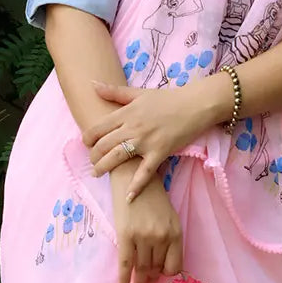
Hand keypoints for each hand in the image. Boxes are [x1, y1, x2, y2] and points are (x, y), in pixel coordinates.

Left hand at [85, 76, 230, 201]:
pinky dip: (136, 186)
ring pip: (117, 158)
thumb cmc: (167, 99)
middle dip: (93, 156)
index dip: (87, 139)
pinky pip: (145, 172)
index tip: (87, 145)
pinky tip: (128, 197)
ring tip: (97, 174)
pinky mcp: (160, 152)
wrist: (194, 105)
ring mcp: (145, 141)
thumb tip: (92, 85)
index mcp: (126, 113)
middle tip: (93, 162)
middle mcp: (132, 128)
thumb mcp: (138, 93)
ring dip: (104, 168)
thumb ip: (114, 92)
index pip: (98, 128)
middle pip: (104, 145)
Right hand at [110, 163, 182, 282]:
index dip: (166, 274)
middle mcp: (161, 237)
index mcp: (175, 233)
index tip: (160, 277)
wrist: (132, 176)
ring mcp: (143, 237)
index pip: (174, 266)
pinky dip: (123, 279)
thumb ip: (169, 239)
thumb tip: (162, 264)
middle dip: (151, 279)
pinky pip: (125, 263)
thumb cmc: (152, 196)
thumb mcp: (169, 217)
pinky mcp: (125, 235)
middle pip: (156, 268)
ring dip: (139, 282)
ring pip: (141, 268)